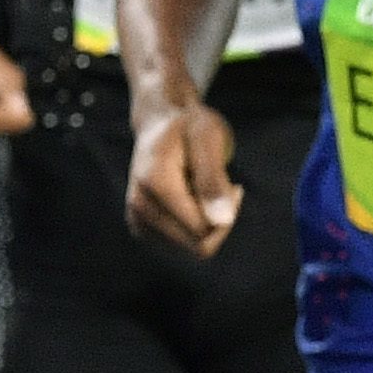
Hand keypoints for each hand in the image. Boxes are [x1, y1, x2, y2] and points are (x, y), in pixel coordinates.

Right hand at [126, 100, 242, 257]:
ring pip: (193, 249)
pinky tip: (193, 200)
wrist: (159, 123)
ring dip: (209, 223)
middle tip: (223, 188)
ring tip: (204, 190)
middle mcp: (140, 207)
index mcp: (155, 184)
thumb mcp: (208, 139)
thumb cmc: (189, 127)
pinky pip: (183, 246)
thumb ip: (213, 180)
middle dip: (220, 221)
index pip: (203, 230)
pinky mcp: (141, 229)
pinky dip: (196, 227)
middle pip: (200, 246)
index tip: (234, 186)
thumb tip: (222, 222)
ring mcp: (138, 221)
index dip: (228, 213)